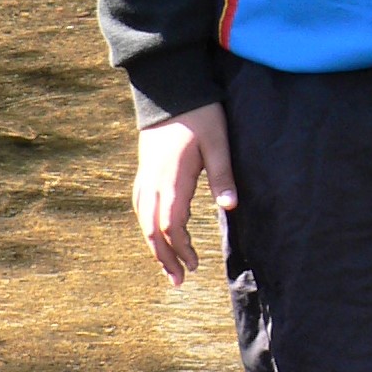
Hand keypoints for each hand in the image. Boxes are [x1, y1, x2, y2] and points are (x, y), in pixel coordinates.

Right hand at [132, 101, 236, 287]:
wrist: (169, 90)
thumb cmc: (199, 116)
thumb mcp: (218, 143)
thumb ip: (222, 175)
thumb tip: (230, 207)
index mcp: (171, 181)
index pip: (171, 226)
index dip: (181, 250)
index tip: (194, 266)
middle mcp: (152, 184)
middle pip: (151, 231)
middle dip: (164, 258)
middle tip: (177, 281)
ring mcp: (144, 178)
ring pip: (143, 221)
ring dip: (154, 246)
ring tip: (167, 266)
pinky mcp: (144, 172)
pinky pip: (141, 208)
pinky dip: (148, 227)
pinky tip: (156, 235)